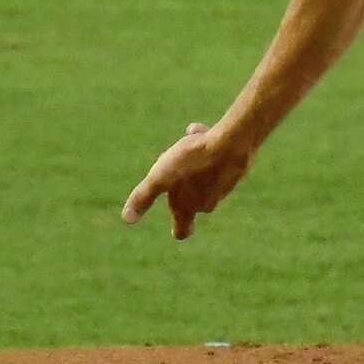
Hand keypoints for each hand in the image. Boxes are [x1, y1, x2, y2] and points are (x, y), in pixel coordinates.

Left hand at [121, 122, 251, 240]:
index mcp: (188, 207)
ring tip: (189, 140)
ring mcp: (224, 187)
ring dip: (194, 162)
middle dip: (182, 183)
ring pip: (203, 177)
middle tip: (176, 163)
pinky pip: (216, 161)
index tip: (176, 227)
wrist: (232, 142)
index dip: (179, 229)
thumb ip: (143, 197)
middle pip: (191, 199)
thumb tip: (127, 219)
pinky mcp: (235, 170)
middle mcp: (208, 202)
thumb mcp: (160, 177)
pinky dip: (207, 150)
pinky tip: (203, 133)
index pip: (183, 230)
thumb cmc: (193, 161)